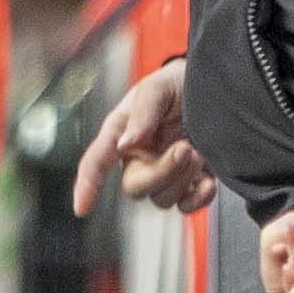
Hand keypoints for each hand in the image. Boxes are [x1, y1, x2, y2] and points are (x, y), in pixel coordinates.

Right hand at [72, 62, 212, 217]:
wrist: (211, 88)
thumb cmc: (175, 85)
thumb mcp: (157, 89)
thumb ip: (142, 115)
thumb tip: (125, 145)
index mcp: (120, 134)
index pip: (96, 162)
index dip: (87, 185)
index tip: (82, 207)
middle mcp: (138, 159)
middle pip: (135, 187)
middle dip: (162, 172)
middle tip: (185, 147)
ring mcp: (163, 174)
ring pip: (162, 199)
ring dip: (183, 179)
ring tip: (197, 151)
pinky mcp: (189, 184)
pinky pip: (187, 206)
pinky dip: (199, 198)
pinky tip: (207, 180)